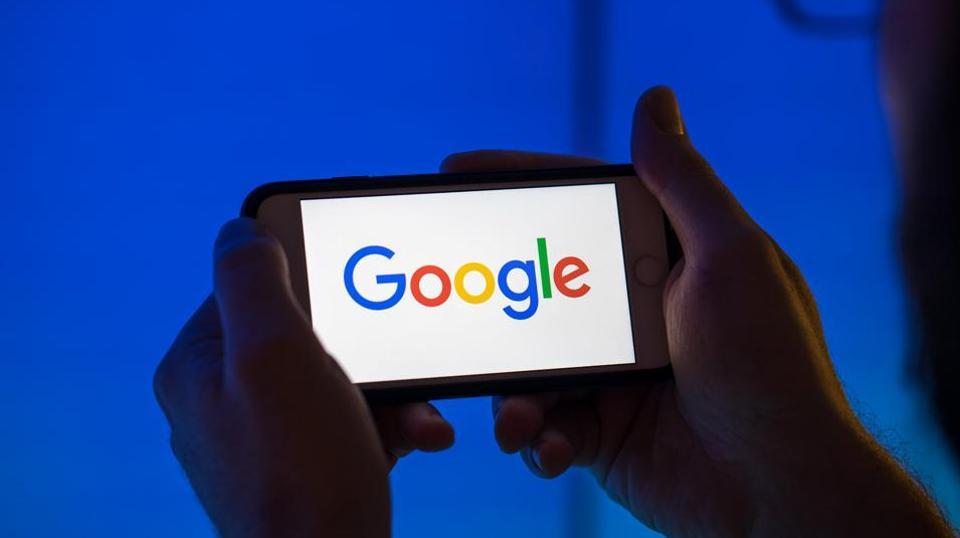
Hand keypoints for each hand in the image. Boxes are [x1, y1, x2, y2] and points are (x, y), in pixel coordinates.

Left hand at [154, 219, 390, 536]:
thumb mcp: (273, 352)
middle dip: (370, 349)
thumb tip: (241, 230)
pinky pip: (351, 420)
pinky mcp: (303, 465)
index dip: (314, 277)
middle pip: (309, 335)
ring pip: (339, 378)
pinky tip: (417, 438)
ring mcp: (265, 436)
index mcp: (201, 365)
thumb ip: (253, 276)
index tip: (364, 283)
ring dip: (390, 391)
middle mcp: (224, 399)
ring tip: (418, 418)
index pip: (256, 286)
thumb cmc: (301, 472)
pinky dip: (389, 424)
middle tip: (401, 367)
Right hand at [462, 88, 950, 535]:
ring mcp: (616, 373)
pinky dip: (538, 436)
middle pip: (544, 284)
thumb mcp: (731, 257)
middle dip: (498, 295)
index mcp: (669, 260)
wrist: (778, 490)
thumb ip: (684, 183)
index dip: (524, 182)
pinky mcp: (602, 430)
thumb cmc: (769, 366)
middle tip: (450, 295)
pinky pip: (545, 424)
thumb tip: (653, 102)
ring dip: (513, 389)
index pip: (584, 205)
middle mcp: (638, 312)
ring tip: (516, 415)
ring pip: (532, 362)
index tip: (461, 167)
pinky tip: (552, 446)